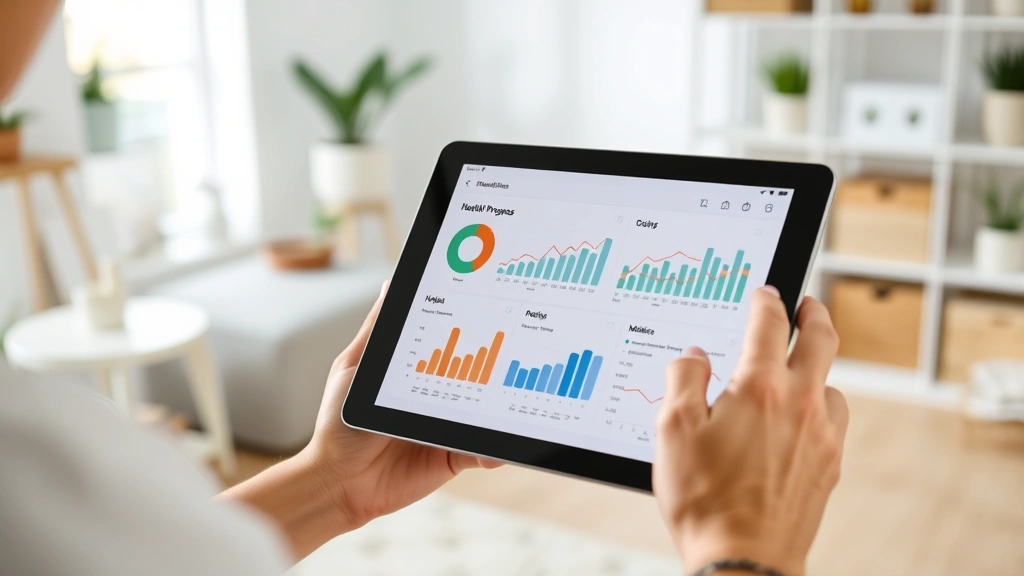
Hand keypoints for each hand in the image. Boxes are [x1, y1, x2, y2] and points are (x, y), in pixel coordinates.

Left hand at [302, 282, 499, 530]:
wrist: (338, 482)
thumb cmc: (340, 424)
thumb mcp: (355, 368)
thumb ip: (378, 332)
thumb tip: (391, 286)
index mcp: (417, 369)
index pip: (449, 343)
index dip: (469, 328)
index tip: (490, 309)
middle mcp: (437, 394)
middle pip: (475, 374)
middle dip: (495, 364)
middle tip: (514, 350)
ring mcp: (448, 424)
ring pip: (485, 411)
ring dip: (501, 407)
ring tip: (513, 398)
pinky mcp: (454, 455)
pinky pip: (482, 450)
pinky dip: (494, 449)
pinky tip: (496, 446)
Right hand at [653, 287, 848, 575]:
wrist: (743, 559)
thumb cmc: (704, 499)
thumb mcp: (672, 430)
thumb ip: (682, 380)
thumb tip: (693, 356)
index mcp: (760, 388)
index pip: (769, 323)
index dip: (766, 300)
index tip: (764, 292)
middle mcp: (800, 404)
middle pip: (822, 340)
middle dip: (814, 313)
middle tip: (807, 303)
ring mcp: (821, 436)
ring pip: (833, 383)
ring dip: (818, 367)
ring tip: (800, 368)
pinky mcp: (829, 466)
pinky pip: (834, 421)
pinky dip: (821, 406)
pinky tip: (801, 419)